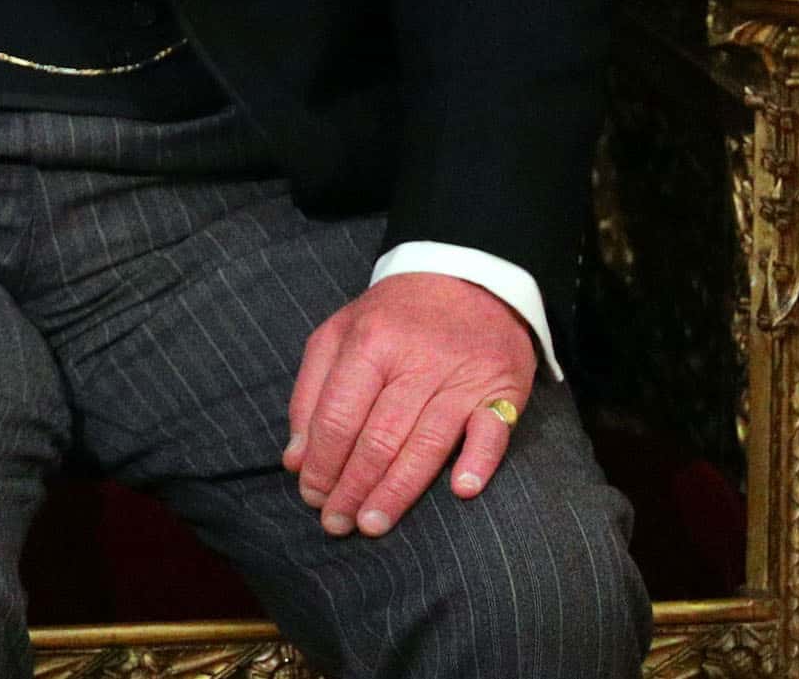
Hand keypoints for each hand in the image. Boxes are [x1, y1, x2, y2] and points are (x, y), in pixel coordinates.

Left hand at [283, 272, 536, 537]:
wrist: (467, 275)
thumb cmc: (392, 315)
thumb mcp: (337, 334)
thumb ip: (310, 393)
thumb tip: (295, 457)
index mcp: (369, 344)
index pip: (339, 415)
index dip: (322, 462)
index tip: (310, 496)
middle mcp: (416, 362)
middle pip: (379, 437)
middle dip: (352, 486)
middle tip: (335, 523)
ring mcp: (462, 377)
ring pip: (426, 443)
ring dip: (398, 490)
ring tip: (372, 523)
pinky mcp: (504, 390)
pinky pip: (493, 431)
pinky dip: (479, 461)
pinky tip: (461, 491)